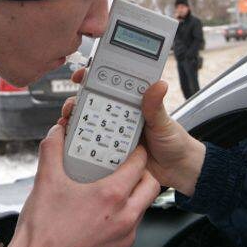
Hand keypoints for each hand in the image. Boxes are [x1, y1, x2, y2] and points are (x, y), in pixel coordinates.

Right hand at [3, 124, 159, 246]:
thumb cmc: (42, 233)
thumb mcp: (45, 182)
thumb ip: (52, 150)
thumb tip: (56, 133)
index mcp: (110, 196)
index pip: (139, 164)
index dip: (137, 151)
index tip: (130, 146)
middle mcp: (124, 217)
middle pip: (151, 185)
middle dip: (143, 172)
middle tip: (128, 166)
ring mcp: (124, 236)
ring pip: (144, 207)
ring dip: (135, 194)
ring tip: (115, 187)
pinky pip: (133, 226)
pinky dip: (126, 215)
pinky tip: (105, 211)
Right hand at [60, 69, 204, 196]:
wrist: (178, 170)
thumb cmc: (175, 142)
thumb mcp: (164, 122)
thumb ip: (156, 105)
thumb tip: (158, 84)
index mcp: (134, 104)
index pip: (110, 86)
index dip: (94, 79)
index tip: (81, 75)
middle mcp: (122, 117)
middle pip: (94, 105)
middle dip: (78, 102)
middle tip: (71, 106)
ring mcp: (116, 135)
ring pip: (91, 125)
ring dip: (77, 124)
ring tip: (69, 124)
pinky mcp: (112, 153)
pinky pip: (95, 147)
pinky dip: (83, 145)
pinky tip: (74, 145)